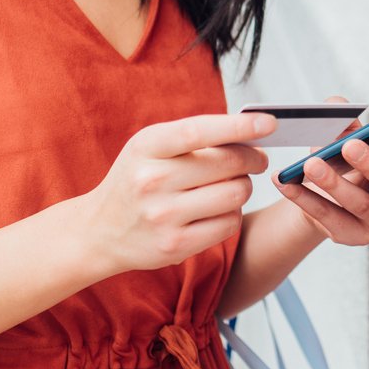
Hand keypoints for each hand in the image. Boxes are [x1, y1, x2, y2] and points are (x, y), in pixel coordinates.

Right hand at [83, 110, 273, 275]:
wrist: (99, 230)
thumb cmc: (136, 179)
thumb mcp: (150, 148)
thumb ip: (193, 137)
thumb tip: (250, 132)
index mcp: (147, 147)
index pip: (199, 131)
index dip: (238, 126)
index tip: (269, 123)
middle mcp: (152, 180)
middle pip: (229, 164)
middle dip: (253, 159)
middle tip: (258, 159)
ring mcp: (163, 216)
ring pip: (236, 194)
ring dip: (243, 187)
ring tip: (232, 184)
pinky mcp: (175, 245)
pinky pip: (229, 224)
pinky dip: (233, 214)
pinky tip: (219, 209)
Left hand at [274, 100, 368, 247]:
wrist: (315, 197)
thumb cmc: (336, 160)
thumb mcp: (339, 134)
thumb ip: (341, 118)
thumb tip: (334, 107)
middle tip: (350, 146)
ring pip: (361, 203)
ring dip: (334, 183)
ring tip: (310, 165)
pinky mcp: (355, 234)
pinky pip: (331, 218)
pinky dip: (306, 199)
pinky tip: (286, 183)